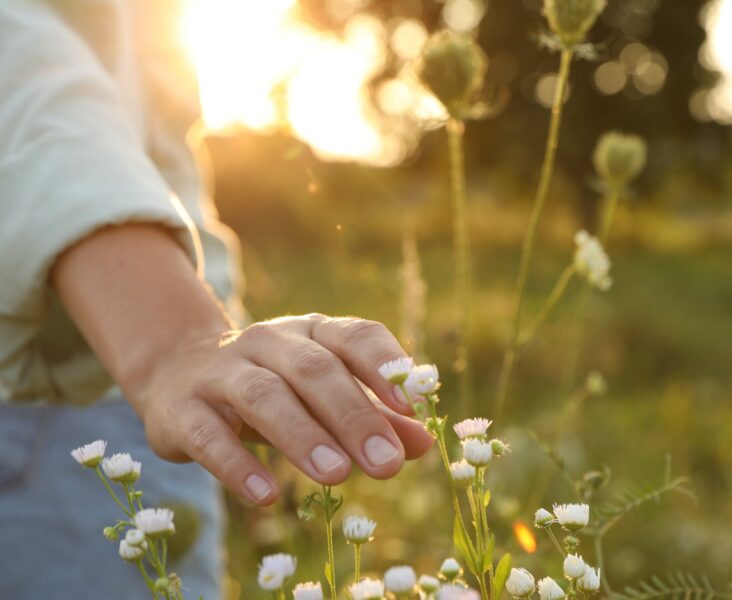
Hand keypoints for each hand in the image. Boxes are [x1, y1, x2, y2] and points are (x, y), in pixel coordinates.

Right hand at [134, 314, 433, 504]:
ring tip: (337, 475)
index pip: (354, 336)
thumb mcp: (321, 395)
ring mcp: (221, 372)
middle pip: (313, 370)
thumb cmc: (270, 386)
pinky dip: (237, 465)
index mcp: (310, 333)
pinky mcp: (183, 409)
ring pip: (263, 396)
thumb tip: (424, 443)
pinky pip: (210, 435)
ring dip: (302, 434)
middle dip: (353, 416)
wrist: (177, 372)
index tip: (412, 409)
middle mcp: (267, 341)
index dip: (384, 367)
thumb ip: (372, 415)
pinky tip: (265, 496)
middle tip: (385, 463)